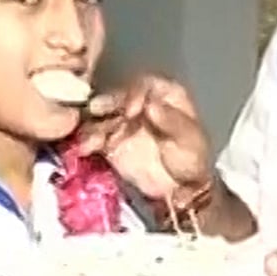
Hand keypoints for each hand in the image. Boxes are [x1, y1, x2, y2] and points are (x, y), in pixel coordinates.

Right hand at [77, 74, 211, 201]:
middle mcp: (140, 103)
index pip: (144, 85)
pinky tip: (85, 148)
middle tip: (98, 111)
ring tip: (89, 139)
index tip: (130, 111)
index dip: (134, 94)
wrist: (181, 190)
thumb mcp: (189, 139)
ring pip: (102, 115)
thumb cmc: (191, 158)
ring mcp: (123, 122)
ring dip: (93, 124)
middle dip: (107, 104)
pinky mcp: (110, 142)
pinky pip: (95, 137)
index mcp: (163, 95)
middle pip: (118, 96)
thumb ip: (171, 120)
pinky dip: (88, 141)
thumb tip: (151, 105)